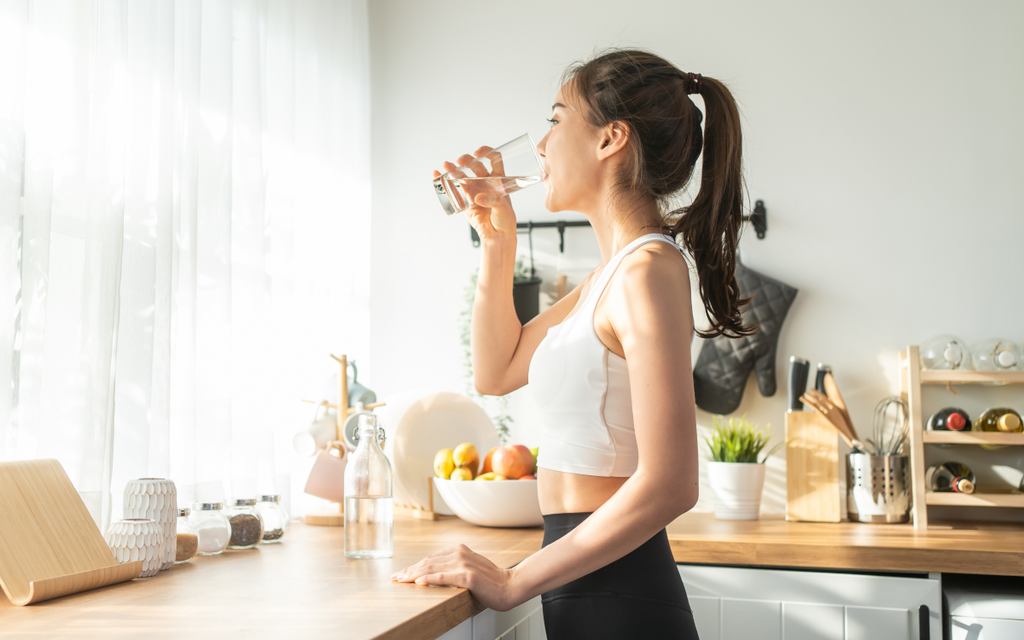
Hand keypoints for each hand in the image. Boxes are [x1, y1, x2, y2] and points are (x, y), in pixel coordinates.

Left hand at [391, 543, 518, 611]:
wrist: (510, 586)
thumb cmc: (491, 581)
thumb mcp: (471, 568)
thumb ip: (455, 566)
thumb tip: (436, 572)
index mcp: (460, 550)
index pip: (431, 558)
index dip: (415, 565)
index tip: (403, 572)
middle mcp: (460, 554)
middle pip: (428, 562)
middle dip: (409, 570)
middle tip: (396, 577)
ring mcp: (463, 564)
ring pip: (432, 568)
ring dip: (414, 574)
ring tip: (402, 580)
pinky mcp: (467, 576)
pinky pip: (442, 577)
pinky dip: (428, 578)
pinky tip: (418, 582)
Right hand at [433, 146, 516, 240]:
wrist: (497, 235)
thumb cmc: (505, 220)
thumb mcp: (504, 208)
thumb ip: (493, 200)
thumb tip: (478, 197)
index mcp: (498, 180)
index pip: (494, 159)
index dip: (486, 152)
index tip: (478, 153)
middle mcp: (485, 182)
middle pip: (475, 165)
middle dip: (467, 160)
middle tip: (461, 162)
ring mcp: (474, 190)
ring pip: (462, 175)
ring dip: (454, 168)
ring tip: (447, 166)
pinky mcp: (464, 200)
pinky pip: (453, 188)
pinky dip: (444, 181)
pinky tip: (437, 175)